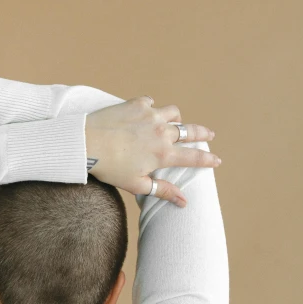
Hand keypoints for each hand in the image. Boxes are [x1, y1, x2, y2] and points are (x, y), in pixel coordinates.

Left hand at [85, 96, 219, 206]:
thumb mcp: (136, 184)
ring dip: (176, 118)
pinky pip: (151, 102)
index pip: (193, 157)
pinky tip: (147, 110)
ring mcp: (151, 115)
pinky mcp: (137, 104)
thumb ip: (162, 190)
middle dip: (202, 134)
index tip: (217, 160)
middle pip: (190, 131)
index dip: (208, 160)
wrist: (86, 144)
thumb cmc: (109, 168)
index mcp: (163, 154)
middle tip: (209, 135)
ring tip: (175, 121)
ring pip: (173, 113)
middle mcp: (161, 132)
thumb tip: (184, 202)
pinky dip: (152, 106)